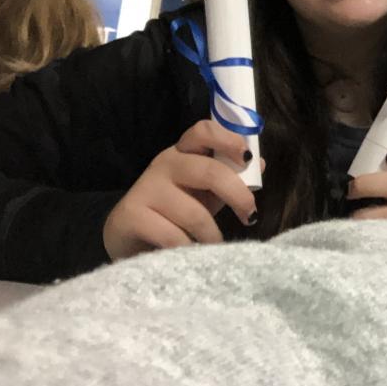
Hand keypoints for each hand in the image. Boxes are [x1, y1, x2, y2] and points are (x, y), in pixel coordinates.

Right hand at [102, 119, 258, 260]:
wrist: (127, 238)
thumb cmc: (174, 211)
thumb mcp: (205, 192)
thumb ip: (230, 177)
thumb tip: (260, 163)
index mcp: (185, 151)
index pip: (204, 130)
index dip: (229, 139)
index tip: (247, 159)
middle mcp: (165, 163)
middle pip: (209, 171)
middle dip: (237, 195)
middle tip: (249, 215)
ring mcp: (146, 188)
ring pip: (194, 212)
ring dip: (212, 235)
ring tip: (217, 247)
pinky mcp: (132, 214)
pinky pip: (172, 236)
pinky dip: (188, 249)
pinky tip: (191, 255)